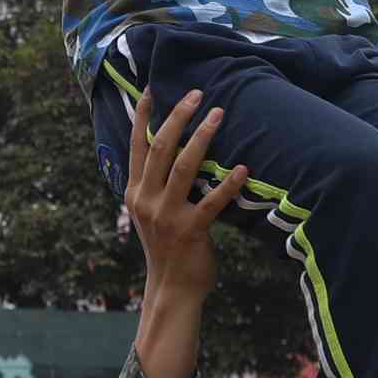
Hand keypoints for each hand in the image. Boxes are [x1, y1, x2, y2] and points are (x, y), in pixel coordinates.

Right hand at [124, 89, 250, 297]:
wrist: (171, 288)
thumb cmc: (166, 247)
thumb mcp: (150, 213)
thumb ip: (154, 185)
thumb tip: (169, 151)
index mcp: (134, 192)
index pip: (136, 145)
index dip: (143, 116)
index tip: (152, 89)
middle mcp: (146, 199)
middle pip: (160, 147)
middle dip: (178, 116)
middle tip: (196, 94)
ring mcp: (167, 215)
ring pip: (183, 166)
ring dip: (202, 137)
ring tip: (218, 114)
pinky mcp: (191, 230)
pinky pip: (212, 201)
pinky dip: (228, 183)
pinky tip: (243, 168)